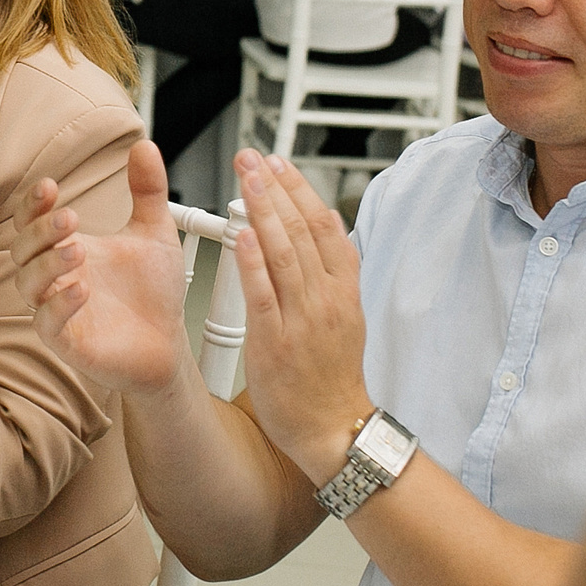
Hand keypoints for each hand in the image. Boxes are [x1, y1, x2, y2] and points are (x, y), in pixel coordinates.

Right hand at [14, 140, 189, 393]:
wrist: (169, 344)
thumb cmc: (153, 292)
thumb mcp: (155, 233)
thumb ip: (147, 191)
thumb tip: (145, 145)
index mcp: (68, 247)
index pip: (31, 221)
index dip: (32, 204)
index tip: (50, 186)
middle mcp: (56, 276)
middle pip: (21, 249)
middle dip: (39, 231)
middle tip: (70, 218)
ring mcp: (57, 309)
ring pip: (28, 284)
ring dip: (46, 264)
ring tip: (76, 250)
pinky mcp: (67, 342)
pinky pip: (47, 323)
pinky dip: (60, 306)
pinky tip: (82, 290)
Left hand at [228, 151, 372, 485]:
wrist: (335, 429)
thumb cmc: (330, 376)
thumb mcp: (344, 316)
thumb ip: (333, 272)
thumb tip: (325, 224)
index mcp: (343, 290)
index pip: (324, 226)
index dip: (300, 190)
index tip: (278, 162)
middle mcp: (326, 298)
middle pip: (303, 231)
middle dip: (275, 188)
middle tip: (252, 156)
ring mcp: (302, 319)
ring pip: (284, 254)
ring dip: (263, 210)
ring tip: (245, 176)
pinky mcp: (276, 342)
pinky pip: (264, 294)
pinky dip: (253, 261)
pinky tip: (241, 232)